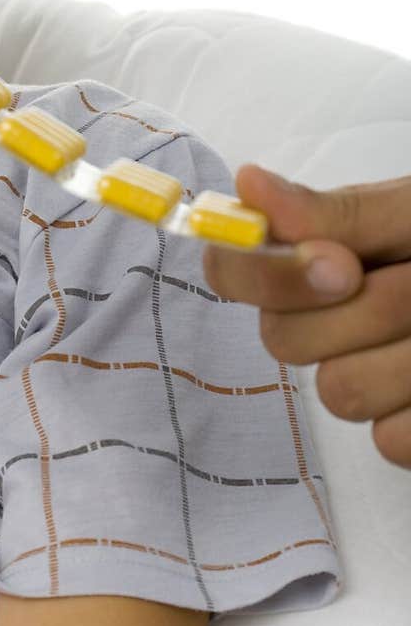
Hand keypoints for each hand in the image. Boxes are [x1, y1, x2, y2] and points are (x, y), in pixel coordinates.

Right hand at [201, 165, 410, 468]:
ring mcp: (367, 378)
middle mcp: (328, 319)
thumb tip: (249, 185)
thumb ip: (342, 213)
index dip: (271, 276)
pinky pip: (391, 440)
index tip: (342, 266)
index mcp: (320, 256)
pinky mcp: (404, 432)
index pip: (232, 270)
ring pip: (339, 392)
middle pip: (282, 340)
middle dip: (367, 308)